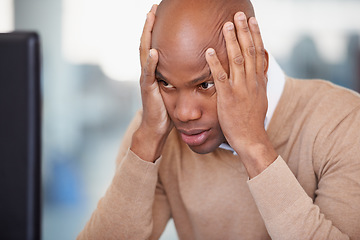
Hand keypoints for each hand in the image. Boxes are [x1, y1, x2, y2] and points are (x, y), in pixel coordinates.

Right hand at [130, 4, 172, 161]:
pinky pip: (149, 73)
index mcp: (155, 70)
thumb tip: (195, 67)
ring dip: (146, 36)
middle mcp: (148, 71)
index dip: (156, 29)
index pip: (154, 44)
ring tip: (150, 19)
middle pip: (146, 43)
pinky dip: (150, 62)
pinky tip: (153, 51)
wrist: (156, 128)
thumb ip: (178, 76)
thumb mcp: (174, 89)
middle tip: (153, 8)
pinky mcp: (148, 89)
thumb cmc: (166, 110)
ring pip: (144, 52)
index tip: (161, 13)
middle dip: (149, 25)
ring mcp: (146, 79)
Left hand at [205, 12, 276, 176]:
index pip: (258, 52)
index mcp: (258, 80)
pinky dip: (216, 63)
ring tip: (226, 25)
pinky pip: (221, 77)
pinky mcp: (228, 97)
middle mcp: (251, 81)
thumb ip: (257, 82)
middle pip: (249, 51)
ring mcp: (240, 88)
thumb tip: (258, 69)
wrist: (251, 138)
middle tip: (238, 14)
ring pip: (237, 60)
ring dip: (232, 41)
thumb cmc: (252, 120)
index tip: (252, 20)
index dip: (255, 35)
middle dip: (244, 31)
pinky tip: (209, 51)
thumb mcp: (259, 98)